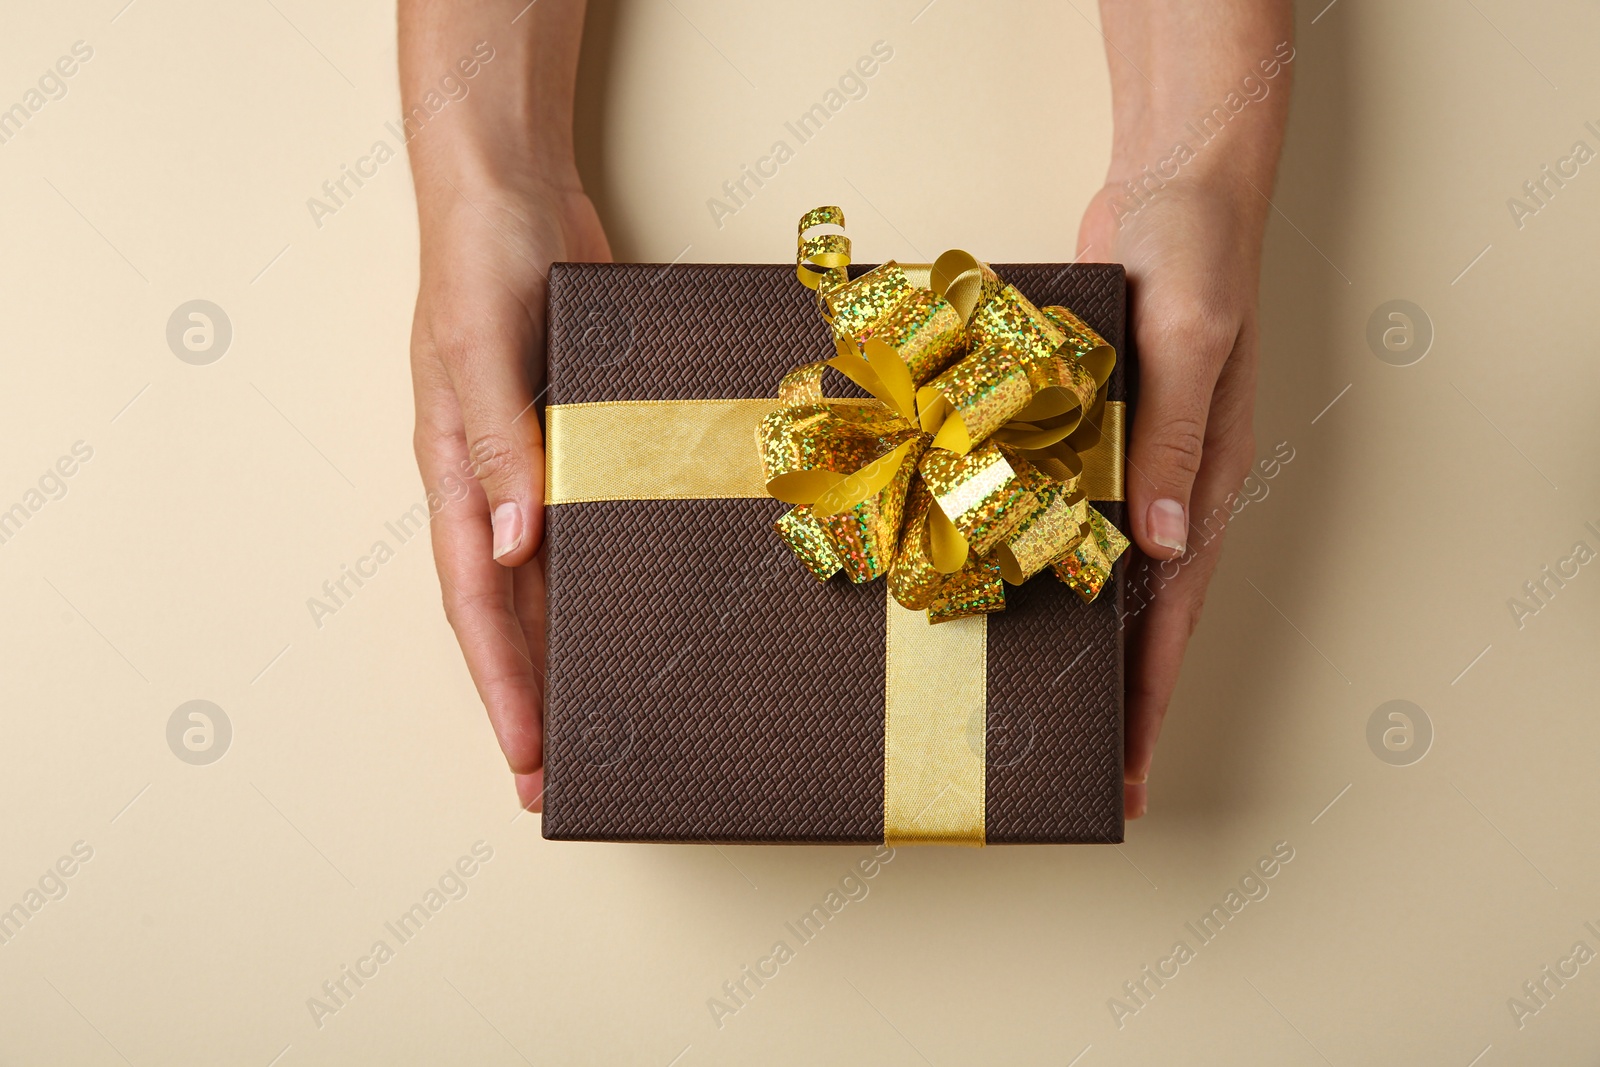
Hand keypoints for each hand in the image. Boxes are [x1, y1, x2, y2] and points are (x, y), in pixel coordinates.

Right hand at [411, 179, 609, 810]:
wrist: (517, 186)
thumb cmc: (476, 255)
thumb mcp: (474, 349)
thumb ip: (495, 446)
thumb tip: (513, 550)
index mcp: (454, 472)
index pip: (475, 606)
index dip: (501, 687)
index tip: (526, 759)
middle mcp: (495, 482)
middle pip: (514, 613)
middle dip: (536, 696)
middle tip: (567, 775)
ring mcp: (540, 461)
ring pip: (559, 579)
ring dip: (579, 647)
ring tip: (612, 717)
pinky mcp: (584, 433)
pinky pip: (600, 517)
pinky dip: (617, 567)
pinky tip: (648, 604)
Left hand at [1078, 177, 1263, 818]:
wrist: (1173, 180)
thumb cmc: (1196, 251)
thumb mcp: (1190, 341)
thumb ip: (1178, 440)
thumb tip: (1168, 544)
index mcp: (1209, 477)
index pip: (1176, 615)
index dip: (1148, 700)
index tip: (1123, 775)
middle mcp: (1171, 483)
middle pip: (1137, 613)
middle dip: (1108, 695)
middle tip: (1065, 769)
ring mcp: (1130, 459)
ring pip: (1097, 569)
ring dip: (1070, 633)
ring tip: (1028, 699)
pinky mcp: (1092, 427)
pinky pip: (1063, 506)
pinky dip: (1039, 551)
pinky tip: (999, 583)